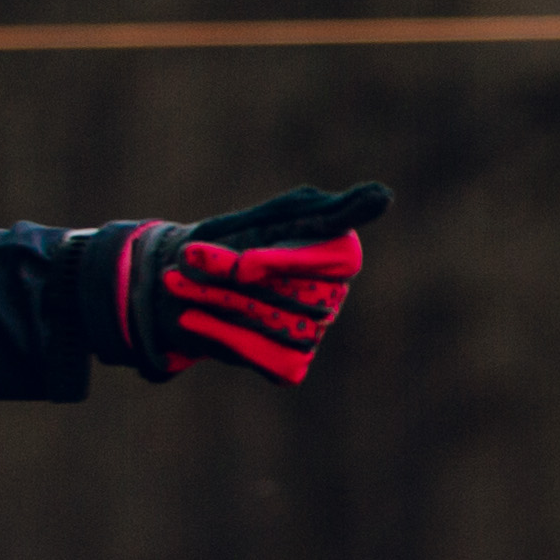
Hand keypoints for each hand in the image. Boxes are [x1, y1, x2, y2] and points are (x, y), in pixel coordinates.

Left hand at [104, 180, 392, 382]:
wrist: (184, 277)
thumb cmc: (236, 237)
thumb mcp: (277, 215)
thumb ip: (329, 210)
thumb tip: (384, 197)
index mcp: (338, 255)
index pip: (334, 261)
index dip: (289, 263)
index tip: (247, 264)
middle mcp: (331, 296)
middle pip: (291, 293)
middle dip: (233, 278)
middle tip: (185, 259)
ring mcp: (312, 333)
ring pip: (270, 322)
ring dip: (215, 301)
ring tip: (175, 281)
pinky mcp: (290, 362)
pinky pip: (262, 355)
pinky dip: (221, 334)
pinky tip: (190, 317)